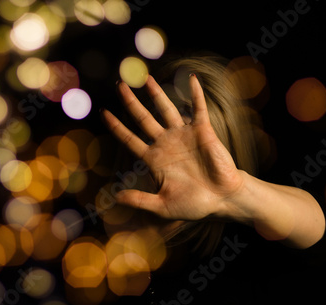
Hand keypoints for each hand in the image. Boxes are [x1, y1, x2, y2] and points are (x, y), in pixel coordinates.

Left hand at [101, 74, 245, 221]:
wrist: (222, 199)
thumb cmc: (194, 204)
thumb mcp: (163, 206)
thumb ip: (140, 200)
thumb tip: (116, 197)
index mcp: (153, 159)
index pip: (129, 138)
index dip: (116, 126)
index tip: (103, 113)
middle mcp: (166, 143)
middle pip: (143, 118)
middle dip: (131, 102)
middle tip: (119, 84)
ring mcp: (183, 135)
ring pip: (166, 109)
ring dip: (157, 93)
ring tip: (146, 78)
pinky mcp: (203, 131)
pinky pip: (198, 108)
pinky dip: (196, 93)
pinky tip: (192, 78)